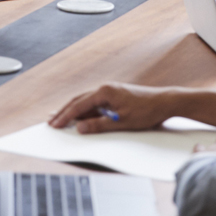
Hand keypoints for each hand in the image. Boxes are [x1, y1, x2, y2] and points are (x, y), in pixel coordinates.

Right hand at [49, 83, 175, 133]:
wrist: (165, 102)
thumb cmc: (147, 111)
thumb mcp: (122, 122)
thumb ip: (99, 125)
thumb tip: (80, 127)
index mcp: (105, 91)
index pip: (79, 105)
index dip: (65, 116)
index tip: (54, 124)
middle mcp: (106, 88)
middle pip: (79, 100)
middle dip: (64, 111)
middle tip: (51, 121)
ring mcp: (110, 91)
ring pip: (86, 101)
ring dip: (73, 110)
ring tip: (59, 117)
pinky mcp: (115, 96)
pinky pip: (95, 103)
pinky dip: (85, 110)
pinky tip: (81, 116)